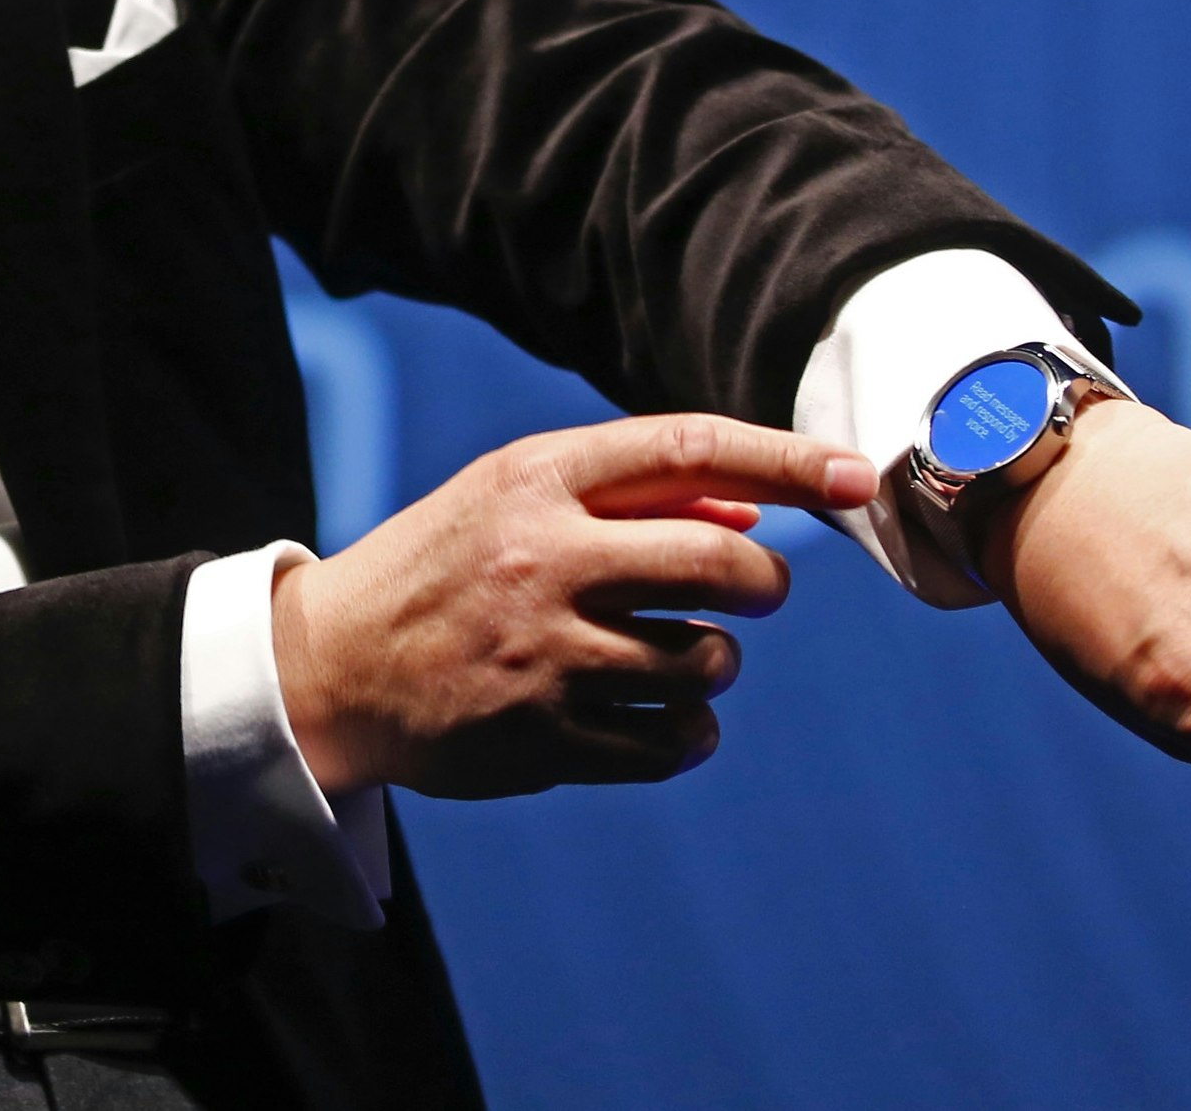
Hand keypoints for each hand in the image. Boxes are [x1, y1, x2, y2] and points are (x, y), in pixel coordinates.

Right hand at [269, 413, 876, 798]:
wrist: (331, 668)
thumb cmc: (445, 567)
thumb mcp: (513, 499)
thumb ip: (627, 497)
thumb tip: (752, 515)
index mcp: (537, 479)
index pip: (690, 448)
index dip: (788, 460)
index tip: (859, 475)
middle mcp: (543, 559)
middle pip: (724, 566)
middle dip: (763, 585)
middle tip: (751, 595)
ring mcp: (544, 655)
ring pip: (707, 660)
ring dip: (714, 662)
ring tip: (673, 657)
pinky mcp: (543, 739)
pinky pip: (674, 742)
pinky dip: (689, 732)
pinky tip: (660, 717)